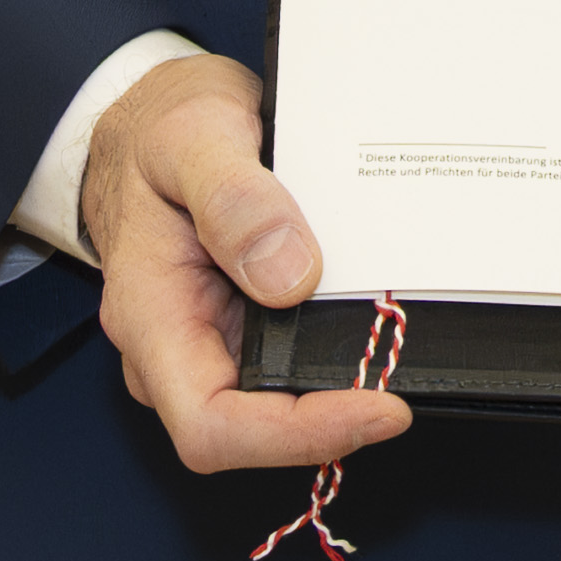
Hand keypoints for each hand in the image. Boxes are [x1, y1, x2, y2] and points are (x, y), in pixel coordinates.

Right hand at [84, 49, 410, 479]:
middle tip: (409, 372)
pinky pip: (291, 363)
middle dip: (334, 416)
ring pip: (278, 404)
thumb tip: (290, 277)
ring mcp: (210, 343)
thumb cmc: (159, 131)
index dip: (295, 436)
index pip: (211, 425)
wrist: (151, 124)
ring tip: (404, 343)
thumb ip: (235, 200)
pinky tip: (380, 322)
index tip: (378, 408)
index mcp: (150, 317)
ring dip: (342, 388)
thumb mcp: (192, 137)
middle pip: (253, 431)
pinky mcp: (243, 327)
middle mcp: (175, 349)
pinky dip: (338, 354)